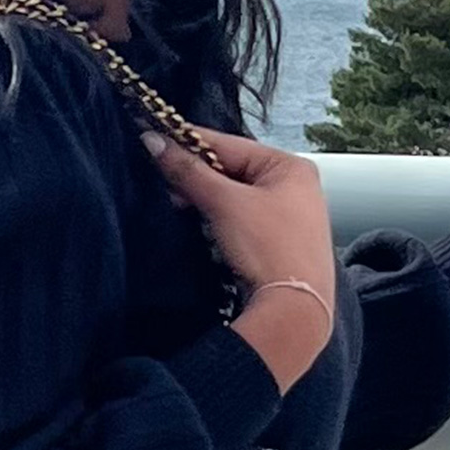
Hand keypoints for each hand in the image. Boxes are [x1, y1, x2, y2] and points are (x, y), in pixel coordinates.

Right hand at [140, 126, 336, 320]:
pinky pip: (242, 221)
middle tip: (163, 182)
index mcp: (290, 167)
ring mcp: (290, 217)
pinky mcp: (280, 244)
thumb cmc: (269, 248)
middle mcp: (296, 187)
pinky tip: (202, 228)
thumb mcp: (225, 203)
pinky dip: (220, 222)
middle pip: (232, 171)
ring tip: (179, 205)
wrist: (295, 311)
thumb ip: (188, 171)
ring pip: (235, 198)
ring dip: (206, 202)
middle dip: (197, 179)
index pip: (229, 145)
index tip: (155, 138)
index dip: (189, 142)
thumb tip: (154, 141)